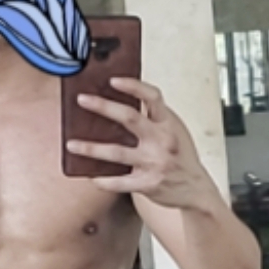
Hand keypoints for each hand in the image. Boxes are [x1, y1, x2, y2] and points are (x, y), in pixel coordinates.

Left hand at [65, 80, 211, 208]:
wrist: (196, 188)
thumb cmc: (181, 156)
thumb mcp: (174, 129)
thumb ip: (153, 117)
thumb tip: (119, 101)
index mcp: (169, 123)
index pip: (152, 97)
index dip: (133, 86)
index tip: (112, 80)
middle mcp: (162, 140)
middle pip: (130, 118)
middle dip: (103, 107)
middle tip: (82, 100)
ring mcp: (154, 163)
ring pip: (117, 153)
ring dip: (91, 148)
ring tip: (71, 144)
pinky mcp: (148, 183)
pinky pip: (119, 182)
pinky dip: (103, 180)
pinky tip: (92, 176)